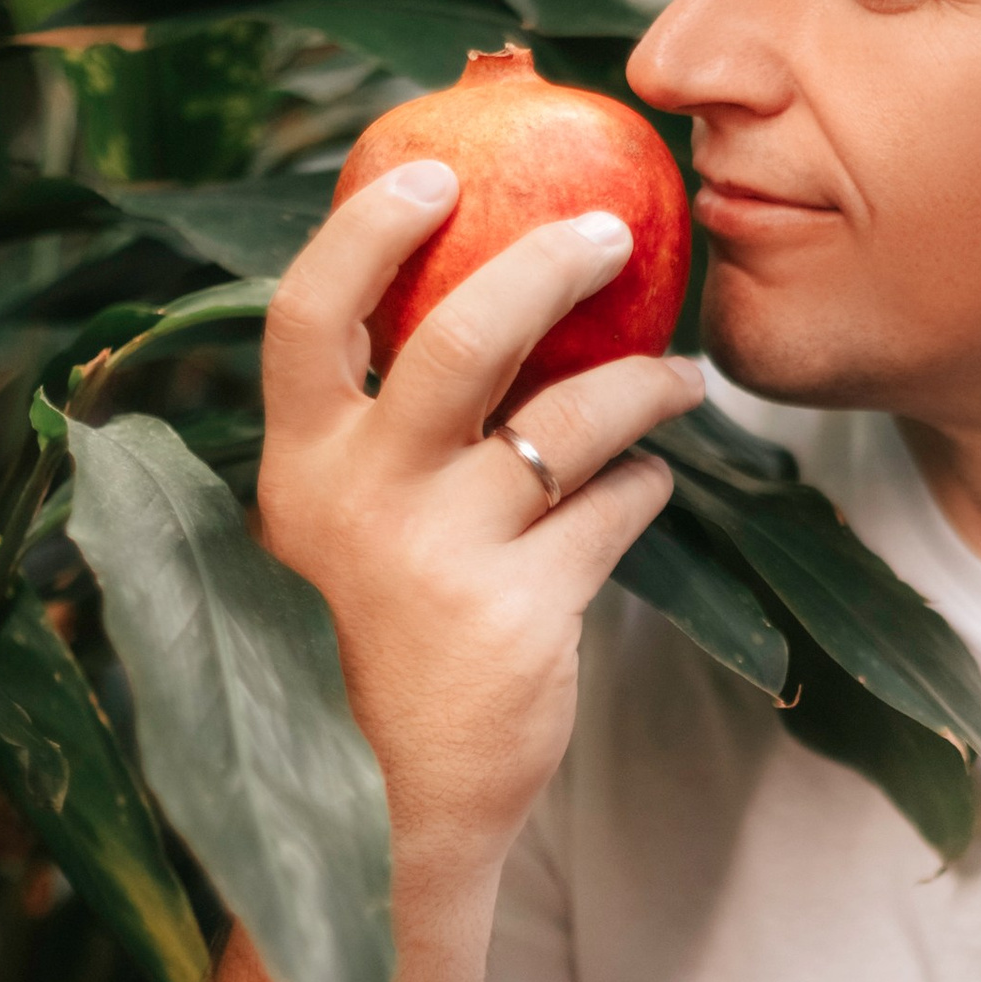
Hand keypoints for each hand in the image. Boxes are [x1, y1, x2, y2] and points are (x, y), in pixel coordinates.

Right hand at [257, 158, 704, 863]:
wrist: (387, 810)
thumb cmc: (370, 650)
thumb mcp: (337, 537)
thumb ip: (382, 439)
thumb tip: (482, 308)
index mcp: (299, 466)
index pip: (307, 315)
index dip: (365, 230)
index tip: (433, 171)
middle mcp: (359, 500)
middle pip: (464, 337)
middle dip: (552, 264)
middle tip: (615, 233)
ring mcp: (441, 556)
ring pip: (571, 419)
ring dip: (644, 382)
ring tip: (680, 380)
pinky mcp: (522, 611)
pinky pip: (614, 509)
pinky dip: (644, 485)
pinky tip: (646, 483)